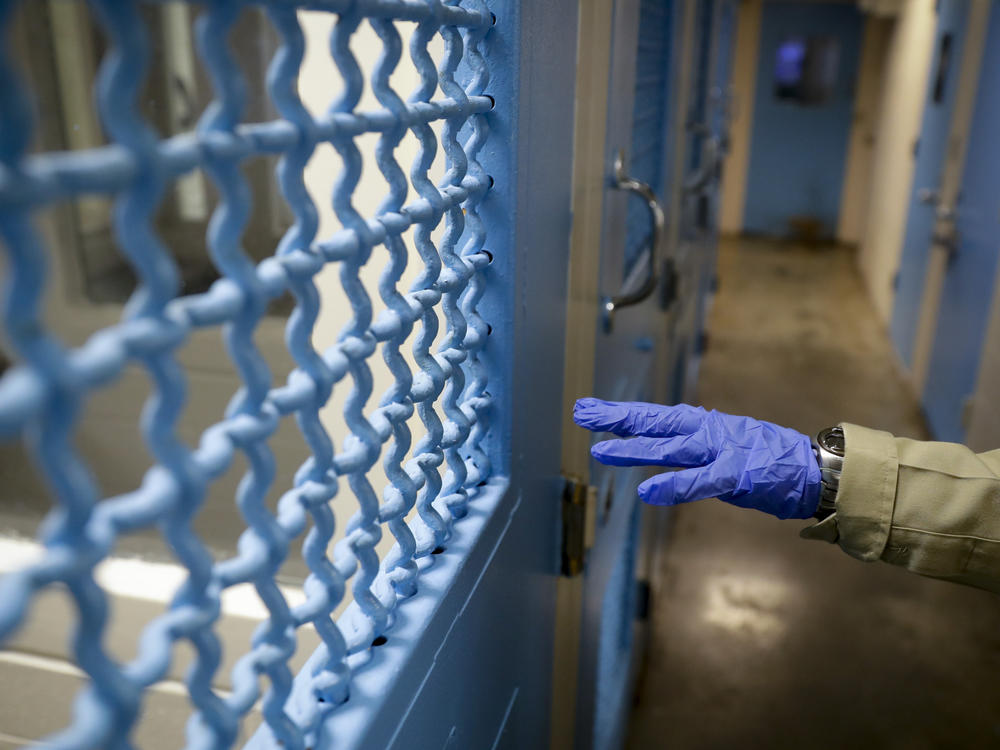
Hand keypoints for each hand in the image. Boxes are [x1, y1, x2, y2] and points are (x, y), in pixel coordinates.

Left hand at [573, 398, 820, 519]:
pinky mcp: (736, 475)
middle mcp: (705, 432)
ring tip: (601, 451)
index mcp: (701, 425)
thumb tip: (660, 442)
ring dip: (634, 449)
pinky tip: (647, 491)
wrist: (812, 469)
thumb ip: (690, 445)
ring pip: (669, 447)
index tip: (589, 409)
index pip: (653, 416)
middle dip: (616, 418)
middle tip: (581, 413)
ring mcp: (720, 451)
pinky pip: (699, 481)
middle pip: (654, 422)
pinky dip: (674, 486)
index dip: (620, 413)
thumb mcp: (722, 444)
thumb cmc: (765, 459)